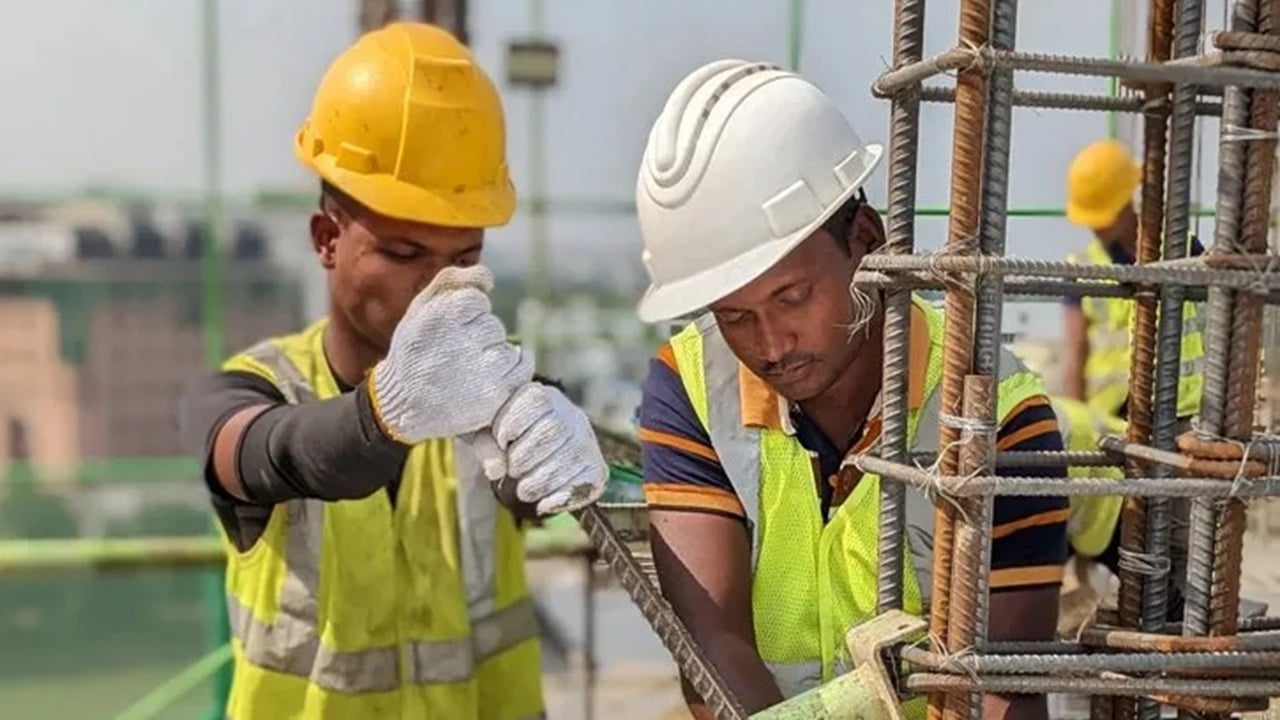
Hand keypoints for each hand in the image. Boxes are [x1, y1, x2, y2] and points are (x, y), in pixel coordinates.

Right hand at [368, 265, 532, 443]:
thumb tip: (488, 279)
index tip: (447, 332)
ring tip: (466, 369)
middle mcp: (464, 341)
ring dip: (492, 354)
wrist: (404, 405)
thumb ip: (451, 281)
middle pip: (492, 325)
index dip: (464, 315)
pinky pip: (522, 365)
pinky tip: (490, 374)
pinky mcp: (496, 392)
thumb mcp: (421, 309)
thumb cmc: (414, 351)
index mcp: (444, 316)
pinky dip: (512, 367)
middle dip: (477, 337)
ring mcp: (483, 370)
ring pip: (506, 346)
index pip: (476, 300)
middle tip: (453, 355)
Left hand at [465, 383, 607, 514]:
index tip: (501, 442)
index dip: (510, 425)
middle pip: (551, 430)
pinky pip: (583, 483)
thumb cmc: (506, 443)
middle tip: (513, 470)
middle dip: (524, 458)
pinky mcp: (597, 470)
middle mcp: (572, 416)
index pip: (534, 401)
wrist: (537, 461)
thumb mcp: (488, 435)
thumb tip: (495, 468)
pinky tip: (543, 503)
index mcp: (544, 397)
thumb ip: (485, 445)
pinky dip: (559, 498)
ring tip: (524, 490)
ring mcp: (587, 443)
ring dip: (538, 482)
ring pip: (568, 458)